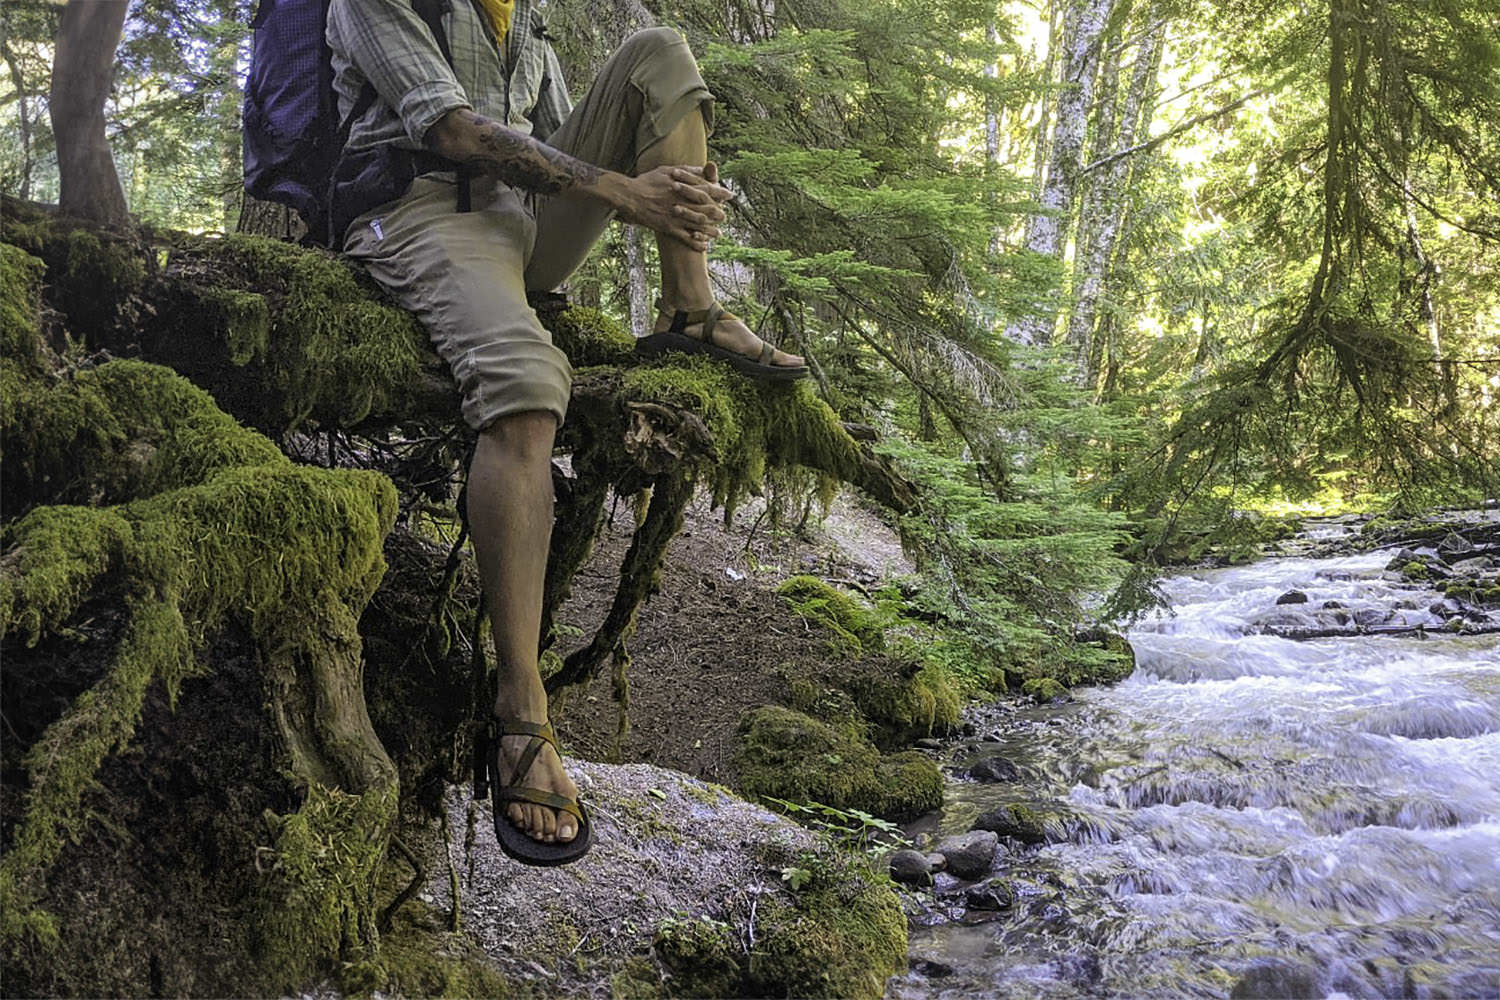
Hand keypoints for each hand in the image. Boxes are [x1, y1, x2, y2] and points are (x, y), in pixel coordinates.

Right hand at [614, 164, 732, 249]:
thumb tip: (703, 168)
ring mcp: (674, 216)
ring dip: (710, 230)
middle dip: (718, 213)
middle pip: (706, 209)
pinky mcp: (667, 227)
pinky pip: (685, 237)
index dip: (720, 193)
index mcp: (682, 186)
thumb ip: (687, 170)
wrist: (629, 196)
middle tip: (725, 216)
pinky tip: (704, 246)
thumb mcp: (667, 170)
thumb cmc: (647, 181)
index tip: (730, 195)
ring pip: (698, 225)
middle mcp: (681, 202)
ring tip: (718, 234)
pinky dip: (695, 242)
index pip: (707, 190)